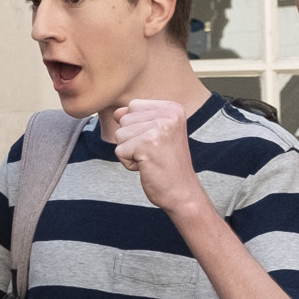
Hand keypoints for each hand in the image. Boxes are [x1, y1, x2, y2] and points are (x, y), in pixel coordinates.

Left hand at [111, 100, 202, 216]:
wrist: (182, 192)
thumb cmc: (167, 165)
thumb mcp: (155, 134)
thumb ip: (137, 118)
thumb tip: (116, 113)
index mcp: (172, 108)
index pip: (133, 106)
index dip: (137, 128)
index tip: (156, 143)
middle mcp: (168, 114)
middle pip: (124, 119)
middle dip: (132, 140)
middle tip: (154, 153)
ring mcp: (159, 128)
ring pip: (119, 135)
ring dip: (130, 152)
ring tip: (151, 159)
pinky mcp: (147, 144)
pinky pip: (120, 151)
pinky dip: (128, 163)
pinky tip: (147, 167)